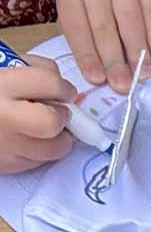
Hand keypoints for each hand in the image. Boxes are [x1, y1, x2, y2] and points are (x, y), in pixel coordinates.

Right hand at [0, 56, 75, 173]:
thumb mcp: (0, 66)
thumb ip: (30, 69)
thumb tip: (60, 84)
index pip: (47, 83)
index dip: (62, 86)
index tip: (64, 90)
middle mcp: (2, 117)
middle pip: (51, 122)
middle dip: (62, 116)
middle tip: (58, 111)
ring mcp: (3, 145)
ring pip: (52, 149)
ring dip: (59, 138)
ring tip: (48, 128)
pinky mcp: (4, 165)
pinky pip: (36, 162)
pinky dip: (41, 152)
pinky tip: (30, 140)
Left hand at [55, 0, 150, 92]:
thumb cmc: (104, 7)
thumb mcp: (85, 20)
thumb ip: (88, 43)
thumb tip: (99, 77)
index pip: (77, 30)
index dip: (87, 56)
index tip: (98, 80)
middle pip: (104, 28)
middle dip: (114, 61)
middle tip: (123, 85)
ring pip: (130, 22)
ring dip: (137, 53)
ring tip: (143, 74)